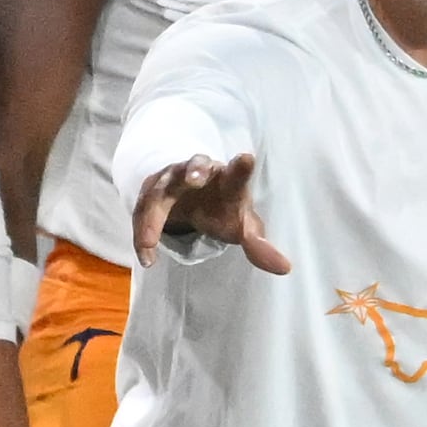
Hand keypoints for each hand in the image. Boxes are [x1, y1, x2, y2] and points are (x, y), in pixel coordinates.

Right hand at [127, 153, 288, 271]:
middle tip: (196, 177)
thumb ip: (258, 245)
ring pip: (158, 191)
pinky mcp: (150, 194)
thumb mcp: (241, 226)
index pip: (236, 173)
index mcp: (227, 179)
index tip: (246, 158)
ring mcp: (170, 180)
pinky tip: (147, 259)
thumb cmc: (222, 208)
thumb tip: (285, 268)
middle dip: (194, 169)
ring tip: (148, 242)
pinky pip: (142, 214)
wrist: (191, 198)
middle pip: (194, 165)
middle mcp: (198, 173)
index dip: (240, 168)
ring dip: (153, 214)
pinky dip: (142, 236)